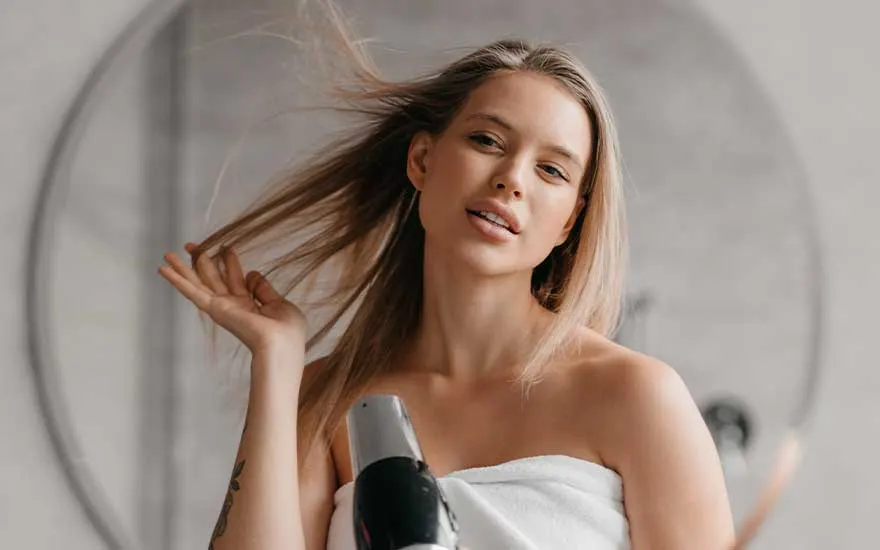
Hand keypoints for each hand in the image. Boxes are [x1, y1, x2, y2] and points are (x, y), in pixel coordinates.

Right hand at [158, 242, 306, 353]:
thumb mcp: (279, 304)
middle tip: (191, 245)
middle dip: (203, 260)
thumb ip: (263, 289)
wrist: (282, 345)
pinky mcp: (214, 309)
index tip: (227, 247)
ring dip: (182, 269)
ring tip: (168, 254)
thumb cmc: (287, 331)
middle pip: (213, 278)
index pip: (235, 279)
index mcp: (249, 304)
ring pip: (197, 283)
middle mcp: (233, 305)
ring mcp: (222, 307)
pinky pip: (192, 292)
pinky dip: (177, 280)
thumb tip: (252, 273)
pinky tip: (163, 269)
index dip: (231, 263)